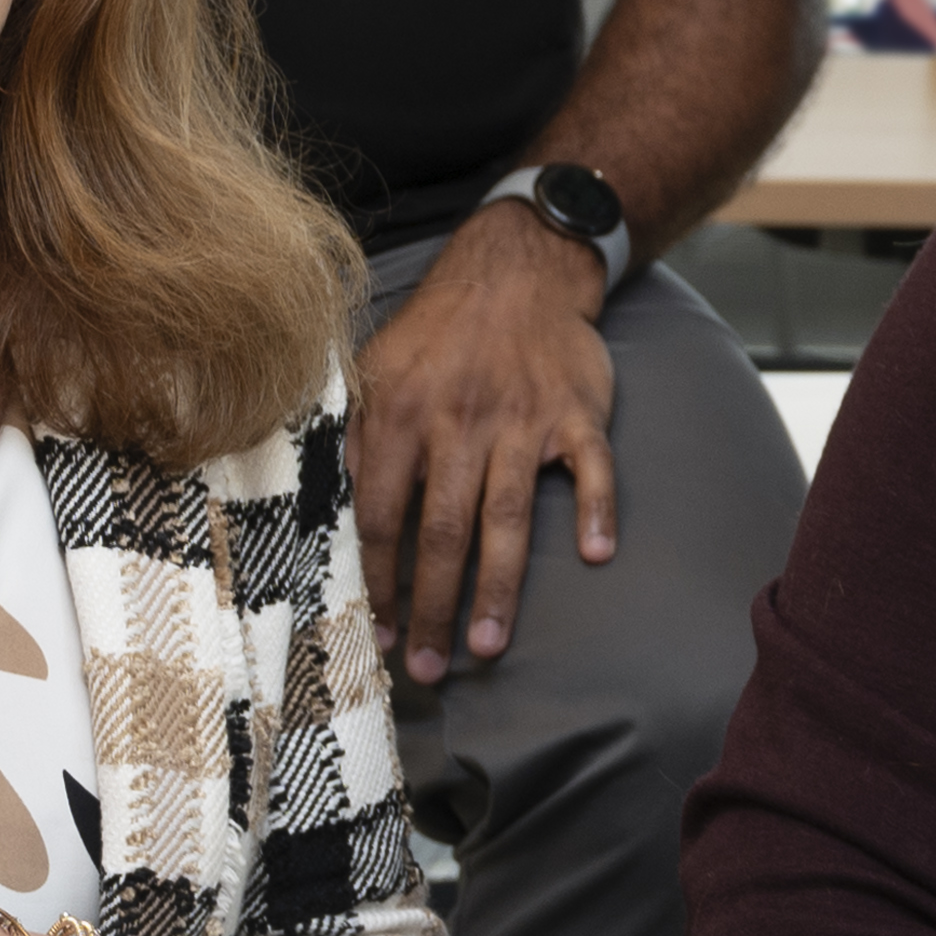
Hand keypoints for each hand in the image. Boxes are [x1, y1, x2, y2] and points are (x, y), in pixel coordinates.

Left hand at [350, 205, 622, 680]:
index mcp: (400, 414)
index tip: (379, 632)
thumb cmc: (439, 328)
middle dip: (431, 607)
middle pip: (442, 531)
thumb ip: (356, 433)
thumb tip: (340, 502)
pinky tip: (594, 554)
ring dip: (497, 588)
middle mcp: (459, 422)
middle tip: (428, 668)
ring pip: (507, 516)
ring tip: (486, 646)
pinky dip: (595, 509)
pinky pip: (591, 468)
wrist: (519, 267)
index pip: (382, 515)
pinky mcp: (577, 413)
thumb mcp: (375, 365)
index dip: (379, 580)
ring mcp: (523, 420)